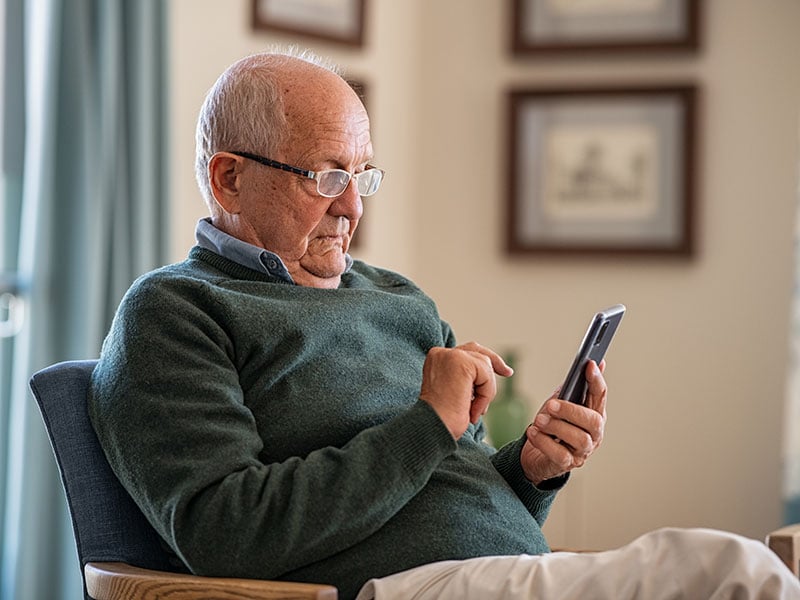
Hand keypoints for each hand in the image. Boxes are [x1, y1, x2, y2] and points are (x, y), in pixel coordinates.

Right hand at [419, 342, 513, 438]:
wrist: (432, 428)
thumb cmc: (443, 418)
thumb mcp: (454, 390)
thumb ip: (466, 376)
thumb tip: (490, 370)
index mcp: (436, 358)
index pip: (466, 351)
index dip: (484, 361)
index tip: (502, 370)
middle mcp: (441, 353)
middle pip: (477, 350)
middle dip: (494, 361)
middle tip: (507, 372)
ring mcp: (450, 355)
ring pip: (485, 365)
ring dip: (486, 391)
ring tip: (473, 410)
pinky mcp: (461, 362)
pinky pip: (486, 375)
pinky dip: (486, 395)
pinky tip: (473, 409)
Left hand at [520, 360, 606, 484]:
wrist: (537, 454)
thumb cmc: (552, 425)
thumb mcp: (561, 403)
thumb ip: (573, 387)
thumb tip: (591, 364)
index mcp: (594, 414)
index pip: (600, 395)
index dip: (596, 380)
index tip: (589, 364)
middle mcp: (594, 434)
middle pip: (593, 420)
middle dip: (572, 410)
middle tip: (551, 405)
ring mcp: (582, 451)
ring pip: (579, 438)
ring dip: (557, 426)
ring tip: (539, 420)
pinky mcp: (567, 464)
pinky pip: (560, 454)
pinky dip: (544, 442)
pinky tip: (533, 432)